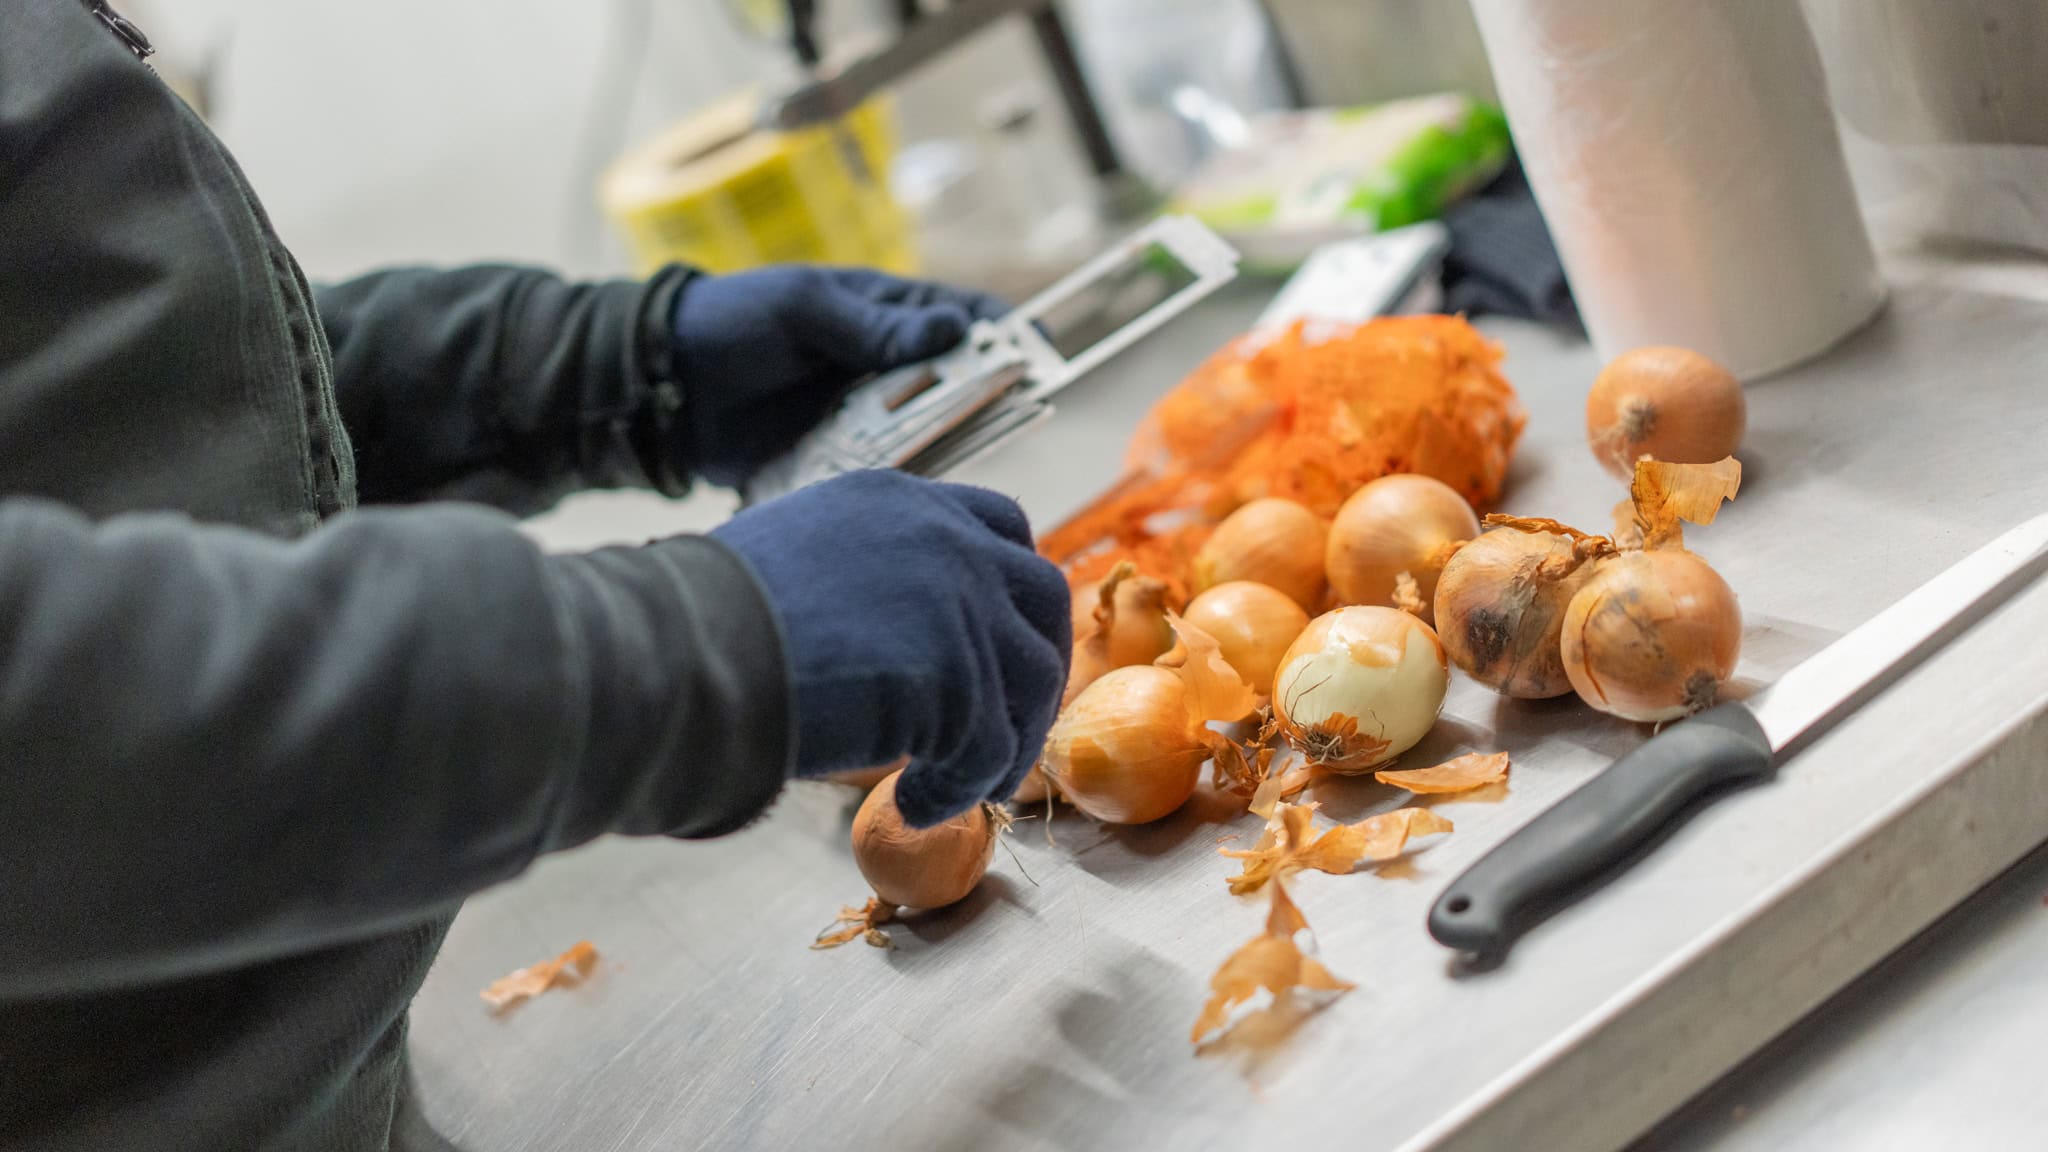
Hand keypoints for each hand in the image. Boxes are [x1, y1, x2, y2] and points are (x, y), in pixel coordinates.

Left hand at [672, 266, 1008, 488]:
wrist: (663, 386)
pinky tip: (908, 492)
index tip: (1034, 357)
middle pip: (959, 385)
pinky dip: (898, 484)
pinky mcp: (841, 462)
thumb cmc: (731, 322)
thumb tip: (952, 330)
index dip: (1006, 335)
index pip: (965, 319)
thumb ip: (871, 325)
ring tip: (950, 453)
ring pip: (928, 436)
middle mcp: (886, 368)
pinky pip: (885, 476)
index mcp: (884, 314)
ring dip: (941, 445)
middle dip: (984, 399)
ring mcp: (866, 417)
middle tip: (1001, 413)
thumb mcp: (802, 308)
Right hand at [711, 471, 1069, 825]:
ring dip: (1003, 741)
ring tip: (960, 785)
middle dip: (1034, 668)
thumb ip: (861, 575)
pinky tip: (915, 805)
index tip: (1002, 644)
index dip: (1010, 592)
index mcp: (901, 501)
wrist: (680, 654)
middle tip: (1007, 729)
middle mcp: (942, 536)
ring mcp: (957, 601)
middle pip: (1039, 596)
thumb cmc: (702, 621)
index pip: (999, 527)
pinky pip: (987, 748)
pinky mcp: (954, 674)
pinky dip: (959, 787)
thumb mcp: (798, 559)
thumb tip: (886, 633)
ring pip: (1027, 680)